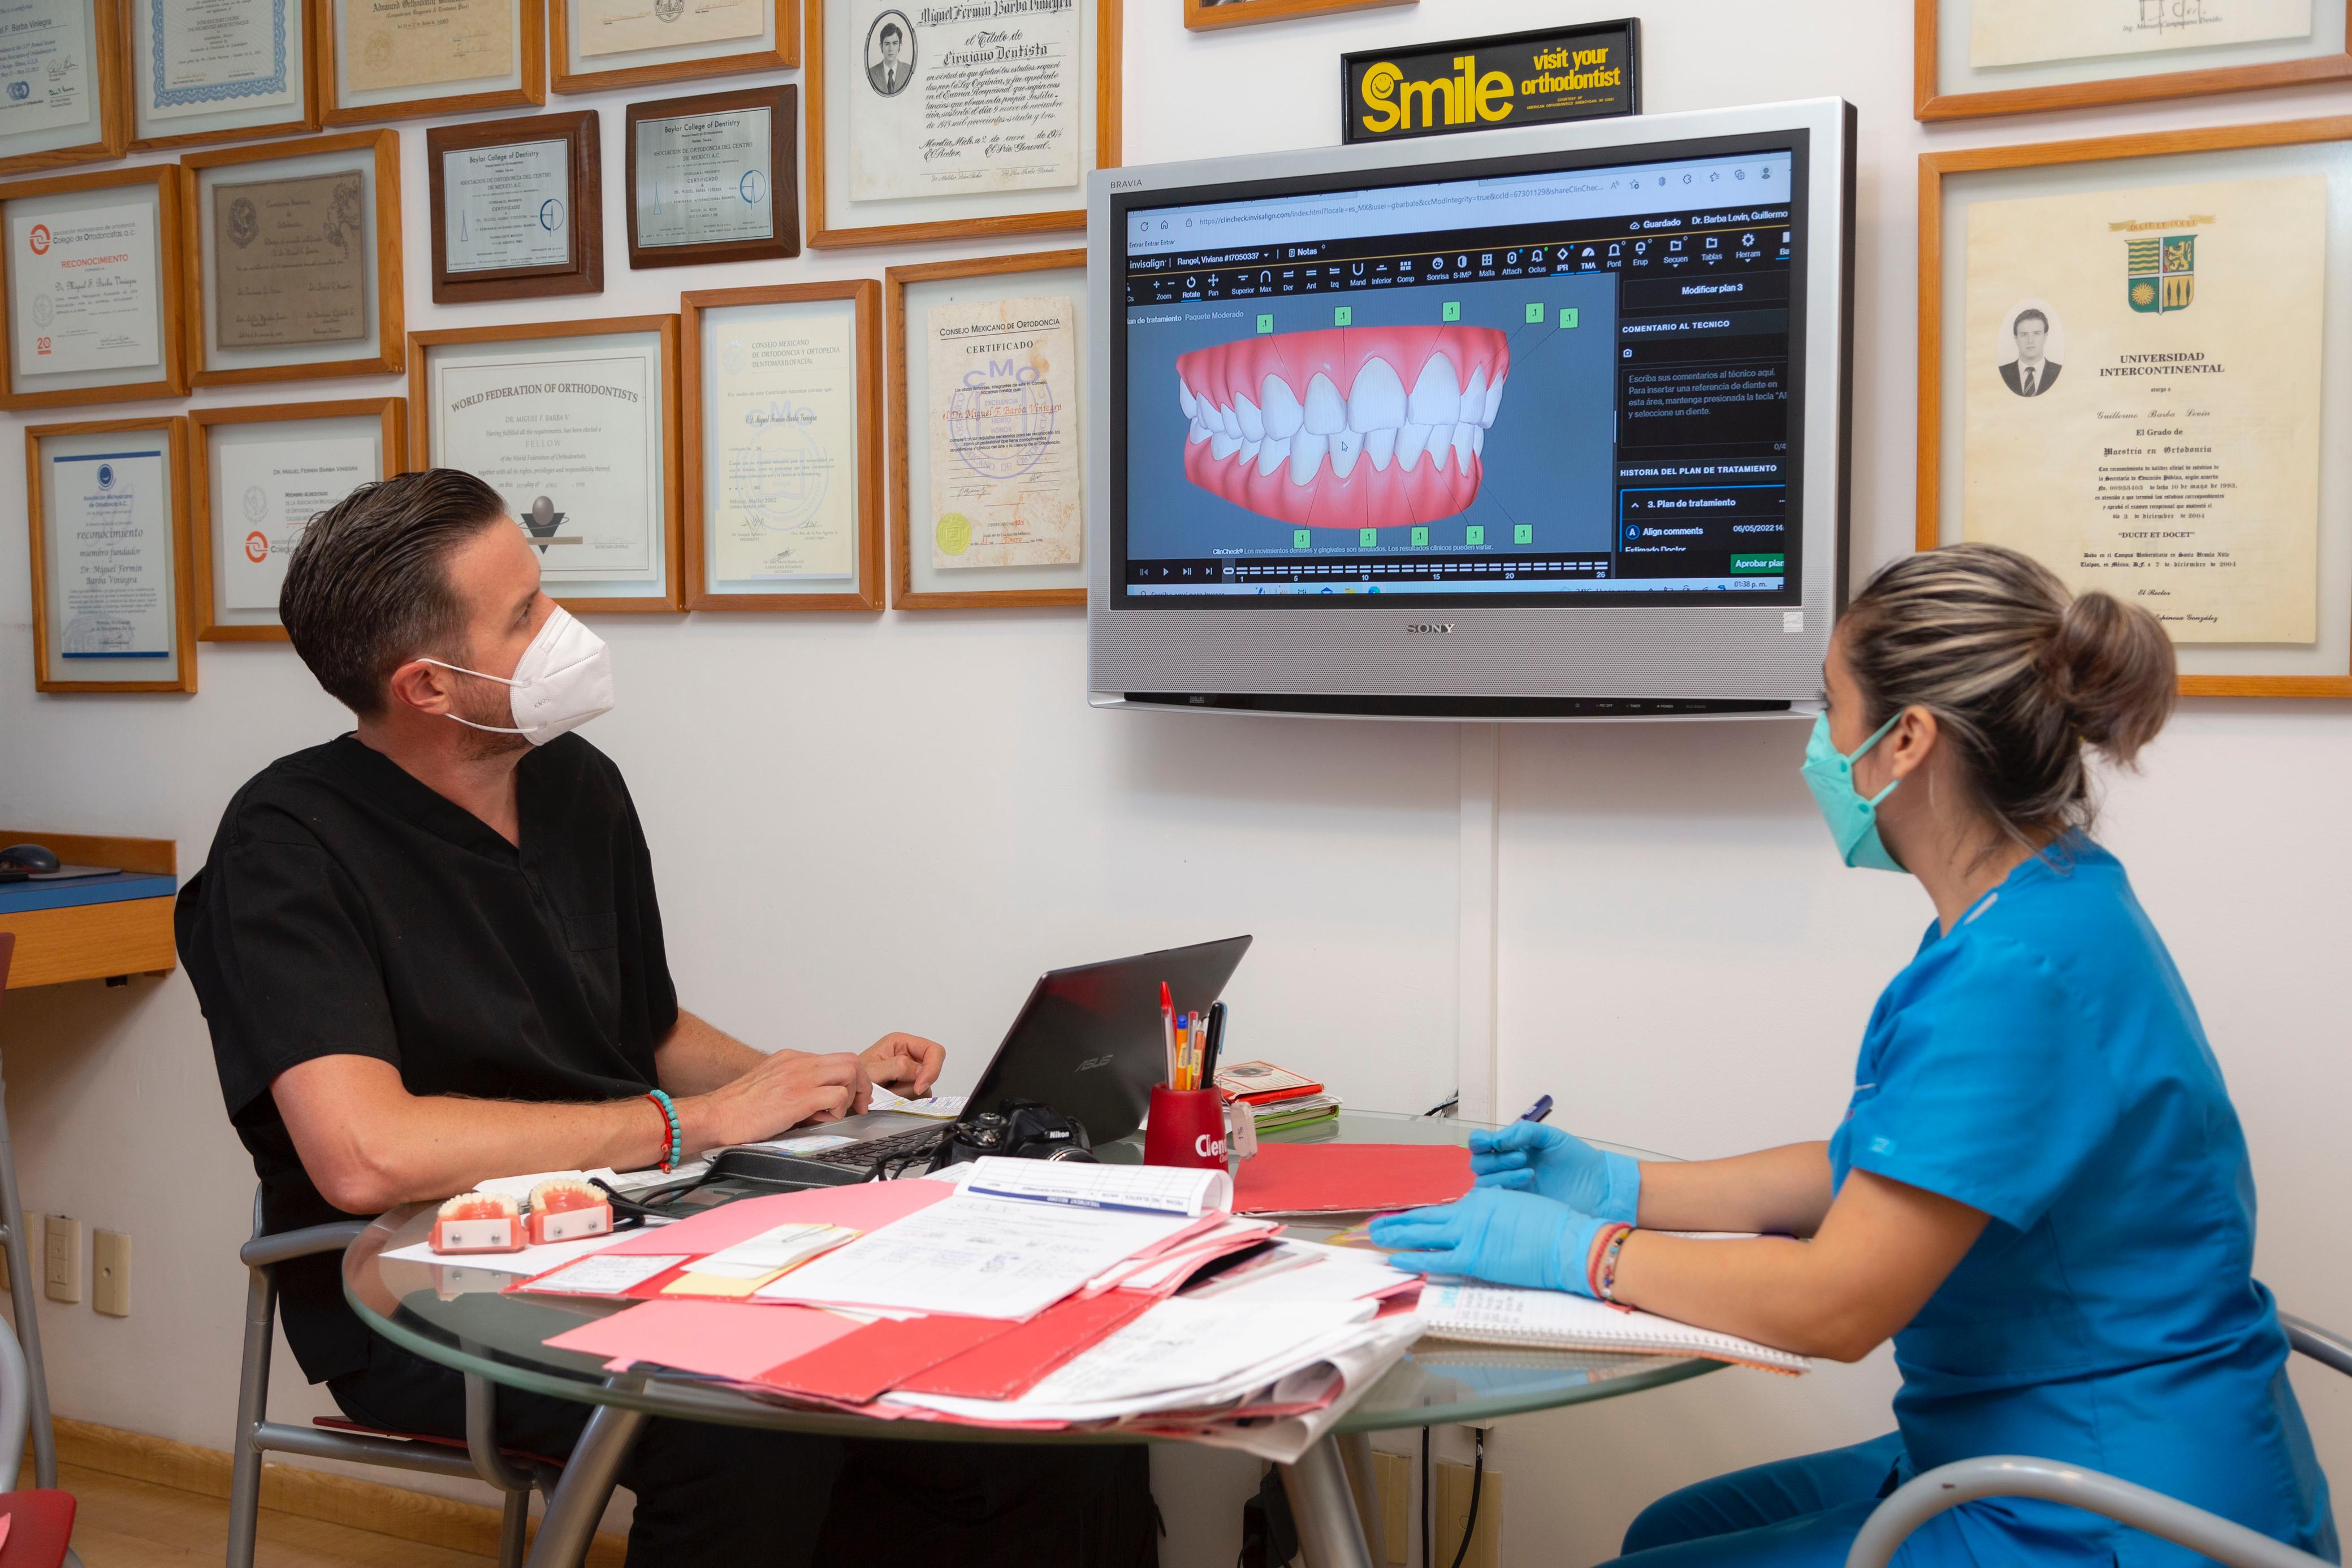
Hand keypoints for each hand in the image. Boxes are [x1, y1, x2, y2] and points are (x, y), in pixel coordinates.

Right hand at [681, 1049, 872, 1150]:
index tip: (852, 1096)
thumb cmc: (738, 1108)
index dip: (849, 1079)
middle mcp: (798, 1062)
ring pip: (849, 1072)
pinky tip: (823, 1120)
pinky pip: (837, 1096)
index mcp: (791, 1059)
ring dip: (852, 1095)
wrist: (715, 1115)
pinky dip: (838, 1110)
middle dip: (862, 1084)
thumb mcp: (771, 1086)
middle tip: (859, 1105)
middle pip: (849, 1060)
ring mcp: (800, 1077)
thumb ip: (797, 1088)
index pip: (834, 1059)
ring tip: (838, 1113)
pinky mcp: (799, 1097)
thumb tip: (820, 1105)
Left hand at [861, 1033, 944, 1095]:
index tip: (920, 1086)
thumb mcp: (872, 1070)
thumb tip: (921, 1071)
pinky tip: (890, 1098)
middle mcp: (908, 1056)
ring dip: (906, 1095)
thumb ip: (898, 1067)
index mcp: (901, 1043)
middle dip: (913, 1086)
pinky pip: (918, 1098)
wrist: (846, 1093)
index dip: (932, 1068)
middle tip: (892, 1091)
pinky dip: (904, 1102)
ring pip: (925, 1088)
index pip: (933, 1051)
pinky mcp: (909, 1088)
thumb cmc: (854, 1077)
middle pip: (930, 1072)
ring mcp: (910, 1074)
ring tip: (886, 1094)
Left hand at [1368, 1187, 1611, 1294]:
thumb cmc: (1551, 1225)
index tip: (1407, 1218)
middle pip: (1425, 1219)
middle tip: (1375, 1225)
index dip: (1423, 1216)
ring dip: (1397, 1236)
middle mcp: (1469, 1213)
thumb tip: (1482, 1219)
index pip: (1444, 1210)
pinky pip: (1434, 1258)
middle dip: (1398, 1223)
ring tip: (1376, 1238)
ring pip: (1422, 1234)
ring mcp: (1468, 1235)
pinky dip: (1413, 1258)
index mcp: (1481, 1199)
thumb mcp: (1517, 1206)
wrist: (1565, 1242)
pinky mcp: (1471, 1258)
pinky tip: (1397, 1258)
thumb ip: (1494, 1212)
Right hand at [1470, 1121, 1639, 1223]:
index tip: (1490, 1142)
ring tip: (1530, 1173)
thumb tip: (1496, 1141)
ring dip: (1502, 1175)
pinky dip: (1502, 1191)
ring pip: (1483, 1182)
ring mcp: (1511, 1188)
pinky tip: (1524, 1185)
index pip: (1480, 1143)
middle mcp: (1506, 1167)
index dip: (1479, 1141)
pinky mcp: (1518, 1206)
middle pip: (1478, 1163)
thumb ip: (1522, 1132)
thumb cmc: (1576, 1158)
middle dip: (1497, 1159)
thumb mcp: (1549, 1136)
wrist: (1598, 1185)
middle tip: (1523, 1157)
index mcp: (1511, 1147)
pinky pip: (1495, 1200)